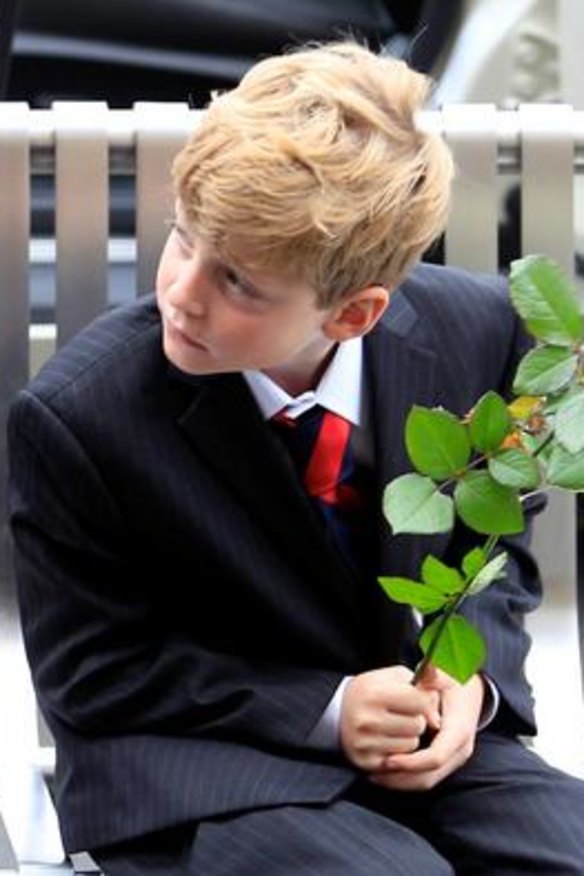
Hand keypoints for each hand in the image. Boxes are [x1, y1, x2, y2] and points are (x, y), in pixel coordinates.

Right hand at [339, 665, 440, 771]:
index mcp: (375, 693)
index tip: (419, 700)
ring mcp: (365, 742)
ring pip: (412, 744)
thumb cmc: (372, 691)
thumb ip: (420, 684)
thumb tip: (438, 718)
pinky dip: (399, 752)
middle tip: (403, 714)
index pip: (420, 701)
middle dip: (417, 719)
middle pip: (418, 725)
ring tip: (394, 727)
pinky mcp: (366, 761)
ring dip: (409, 737)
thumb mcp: (392, 676)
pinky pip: (400, 761)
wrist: (338, 712)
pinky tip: (387, 741)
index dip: (425, 701)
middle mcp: (367, 719)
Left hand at [369, 668, 484, 791]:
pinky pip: (426, 778)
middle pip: (429, 776)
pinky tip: (384, 772)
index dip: (411, 762)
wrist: (470, 691)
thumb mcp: (445, 674)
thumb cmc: (453, 682)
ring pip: (426, 781)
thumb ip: (434, 674)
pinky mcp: (446, 762)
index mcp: (460, 730)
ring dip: (400, 782)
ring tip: (374, 774)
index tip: (387, 758)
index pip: (436, 757)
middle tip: (373, 772)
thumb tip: (428, 670)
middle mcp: (459, 749)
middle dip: (400, 777)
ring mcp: (454, 759)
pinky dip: (405, 779)